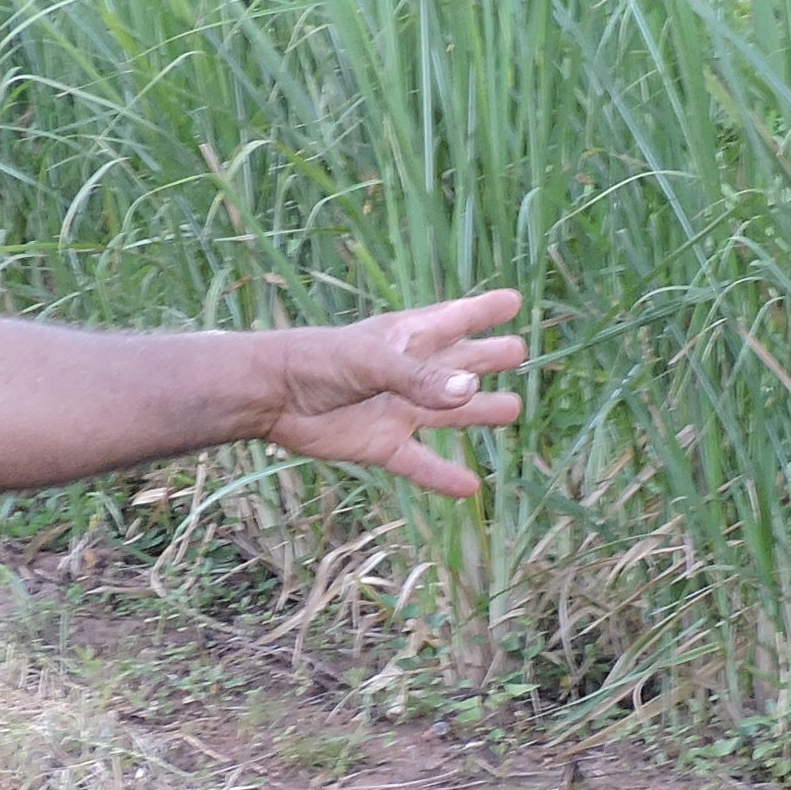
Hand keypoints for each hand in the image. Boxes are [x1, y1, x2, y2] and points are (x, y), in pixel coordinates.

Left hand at [262, 288, 527, 499]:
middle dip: (487, 357)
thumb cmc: (319, 361)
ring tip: (512, 409)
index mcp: (408, 339)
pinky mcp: (382, 444)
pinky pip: (420, 462)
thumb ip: (420, 379)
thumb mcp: (373, 362)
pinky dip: (443, 476)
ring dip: (479, 411)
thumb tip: (470, 390)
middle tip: (518, 351)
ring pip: (449, 413)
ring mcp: (398, 410)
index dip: (484, 310)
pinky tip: (469, 488)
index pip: (455, 319)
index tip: (514, 301)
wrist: (272, 396)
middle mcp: (409, 374)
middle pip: (459, 364)